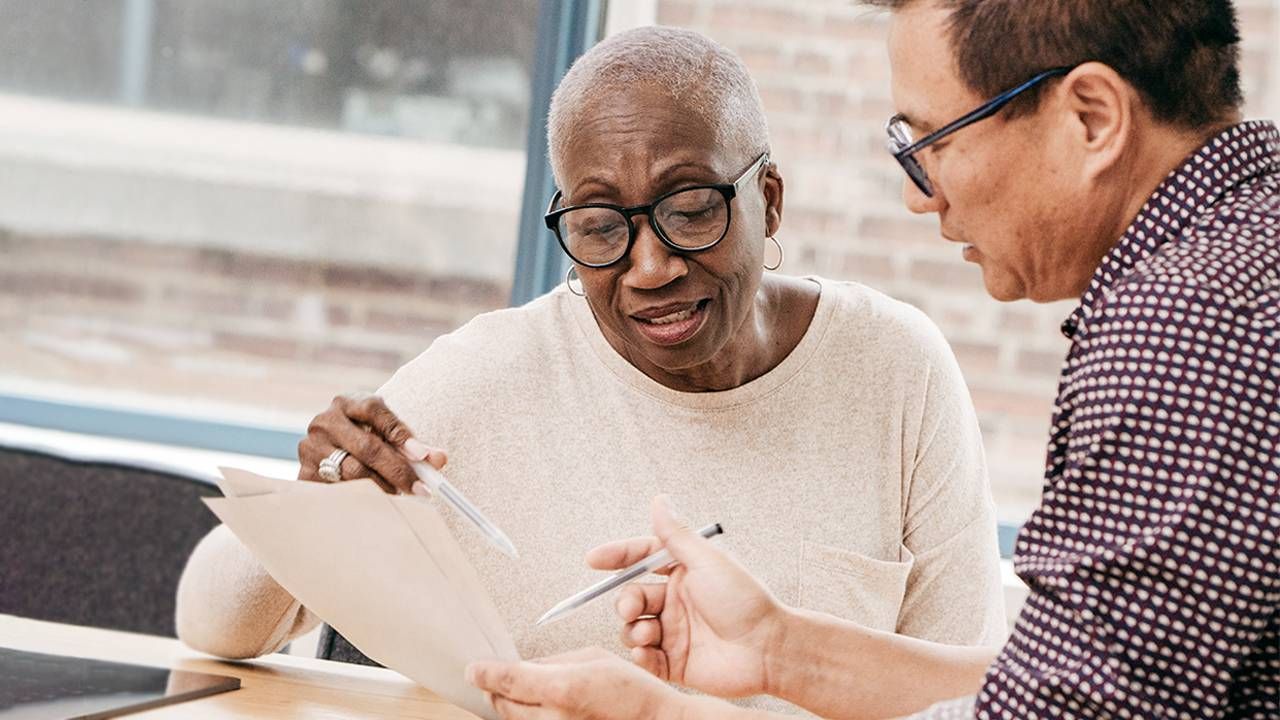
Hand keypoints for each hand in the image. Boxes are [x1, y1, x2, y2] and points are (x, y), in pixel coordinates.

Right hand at [296, 392, 447, 493]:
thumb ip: (415, 446)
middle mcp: (325, 421)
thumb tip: (439, 459)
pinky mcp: (304, 473)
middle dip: (399, 470)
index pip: (375, 411)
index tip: (422, 456)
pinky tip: (378, 503)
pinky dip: (362, 498)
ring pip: (354, 472)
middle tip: (421, 489)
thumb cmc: (367, 440)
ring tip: (400, 495)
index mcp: (347, 402)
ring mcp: (311, 447)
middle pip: (367, 446)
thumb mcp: (388, 436)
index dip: (401, 433)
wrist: (328, 453)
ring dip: (383, 487)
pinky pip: (339, 491)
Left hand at [467, 648, 690, 719]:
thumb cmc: (633, 691)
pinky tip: (535, 708)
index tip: (473, 669)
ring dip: (508, 706)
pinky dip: (525, 719)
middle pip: (502, 704)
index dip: (484, 672)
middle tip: (491, 677)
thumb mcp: (592, 658)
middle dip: (494, 689)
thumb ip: (552, 661)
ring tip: (516, 692)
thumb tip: (525, 665)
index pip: (507, 680)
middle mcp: (554, 719)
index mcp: (562, 689)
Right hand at [587, 496, 786, 698]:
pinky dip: (639, 655)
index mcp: (683, 572)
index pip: (641, 559)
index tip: (593, 560)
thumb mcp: (707, 560)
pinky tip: (646, 652)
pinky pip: (644, 658)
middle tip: (631, 608)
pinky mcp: (675, 662)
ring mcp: (674, 632)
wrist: (768, 649)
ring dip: (631, 629)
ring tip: (646, 634)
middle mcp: (676, 601)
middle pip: (632, 596)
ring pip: (632, 627)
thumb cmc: (745, 600)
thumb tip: (659, 499)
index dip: (617, 557)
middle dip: (625, 601)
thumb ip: (676, 534)